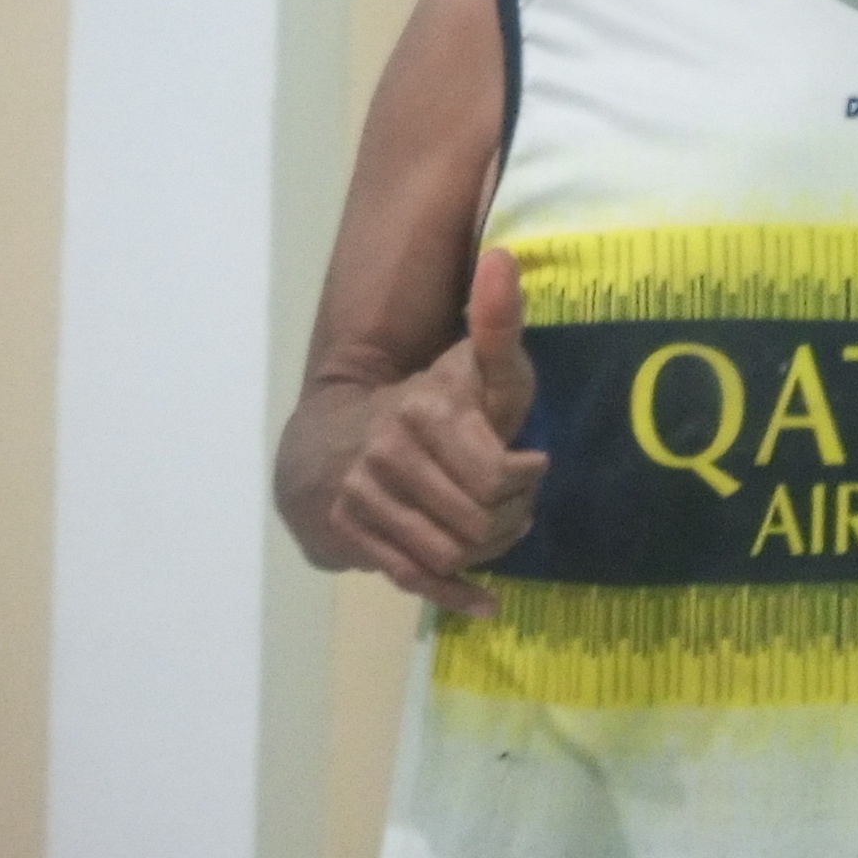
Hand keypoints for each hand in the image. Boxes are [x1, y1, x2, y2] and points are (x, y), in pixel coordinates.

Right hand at [320, 248, 547, 613]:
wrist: (325, 443)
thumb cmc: (421, 403)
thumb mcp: (466, 363)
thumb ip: (495, 320)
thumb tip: (503, 256)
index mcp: (424, 410)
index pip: (499, 475)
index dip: (526, 479)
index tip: (532, 466)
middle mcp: (389, 455)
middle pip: (479, 519)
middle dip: (510, 520)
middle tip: (516, 508)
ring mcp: (365, 498)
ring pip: (450, 552)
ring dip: (486, 552)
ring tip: (495, 533)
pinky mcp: (351, 536)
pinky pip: (414, 578)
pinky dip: (454, 594)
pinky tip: (485, 602)